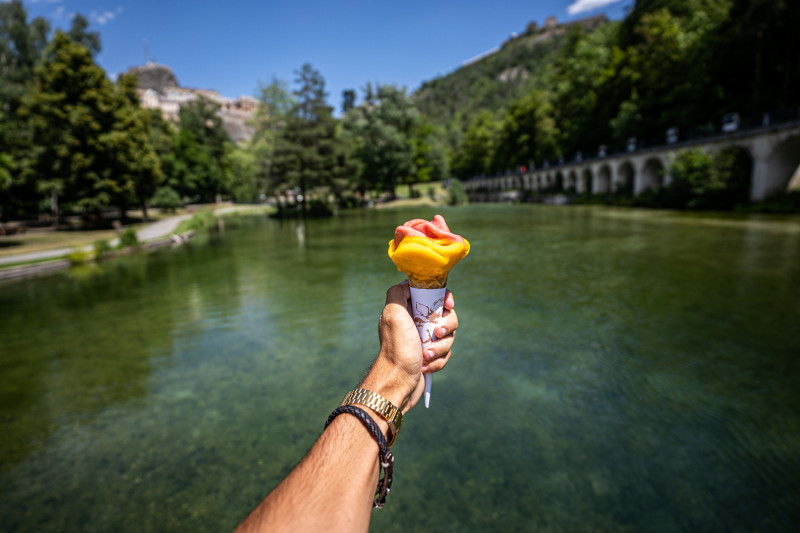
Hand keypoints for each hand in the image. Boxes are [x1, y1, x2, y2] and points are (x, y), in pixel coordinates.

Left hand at [362, 281, 458, 412]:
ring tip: (426, 355)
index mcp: (408, 310)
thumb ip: (397, 293)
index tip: (447, 304)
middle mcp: (416, 323)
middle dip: (446, 325)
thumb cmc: (397, 349)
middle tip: (437, 333)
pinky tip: (425, 366)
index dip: (444, 297)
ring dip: (440, 347)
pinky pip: (446, 353)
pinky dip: (438, 361)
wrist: (397, 383)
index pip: (433, 295)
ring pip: (448, 336)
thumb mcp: (393, 314)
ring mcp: (424, 340)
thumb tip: (408, 284)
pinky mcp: (430, 356)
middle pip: (446, 315)